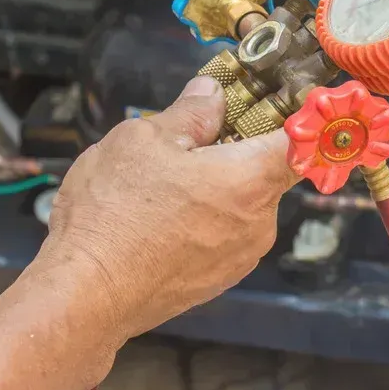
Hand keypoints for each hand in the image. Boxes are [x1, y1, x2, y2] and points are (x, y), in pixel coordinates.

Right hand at [39, 77, 297, 340]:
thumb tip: (213, 94)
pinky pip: (223, 238)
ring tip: (161, 188)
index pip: (301, 142)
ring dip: (214, 192)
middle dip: (235, 154)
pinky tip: (158, 221)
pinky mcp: (218, 282)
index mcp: (251, 179)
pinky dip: (201, 224)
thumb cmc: (115, 213)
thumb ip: (190, 113)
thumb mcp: (144, 139)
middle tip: (189, 144)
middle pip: (266, 174)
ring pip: (241, 207)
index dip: (290, 119)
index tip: (269, 106)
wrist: (87, 294)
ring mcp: (241, 257)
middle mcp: (259, 223)